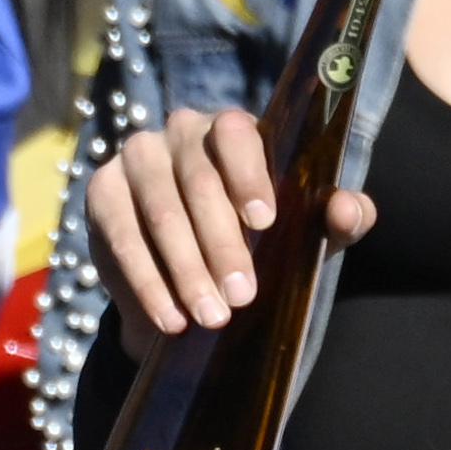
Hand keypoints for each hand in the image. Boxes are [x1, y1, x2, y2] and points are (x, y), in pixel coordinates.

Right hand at [89, 108, 376, 358]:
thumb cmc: (260, 241)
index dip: (248, 174)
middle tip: (243, 297)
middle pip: (198, 182)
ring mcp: (136, 157)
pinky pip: (123, 238)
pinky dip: (148, 283)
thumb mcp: (303, 232)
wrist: (191, 276)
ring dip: (187, 270)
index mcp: (232, 129)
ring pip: (160, 211)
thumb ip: (336, 219)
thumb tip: (348, 210)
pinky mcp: (102, 192)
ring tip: (212, 318)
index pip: (236, 133)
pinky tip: (171, 320)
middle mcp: (180, 131)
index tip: (265, 221)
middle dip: (222, 245)